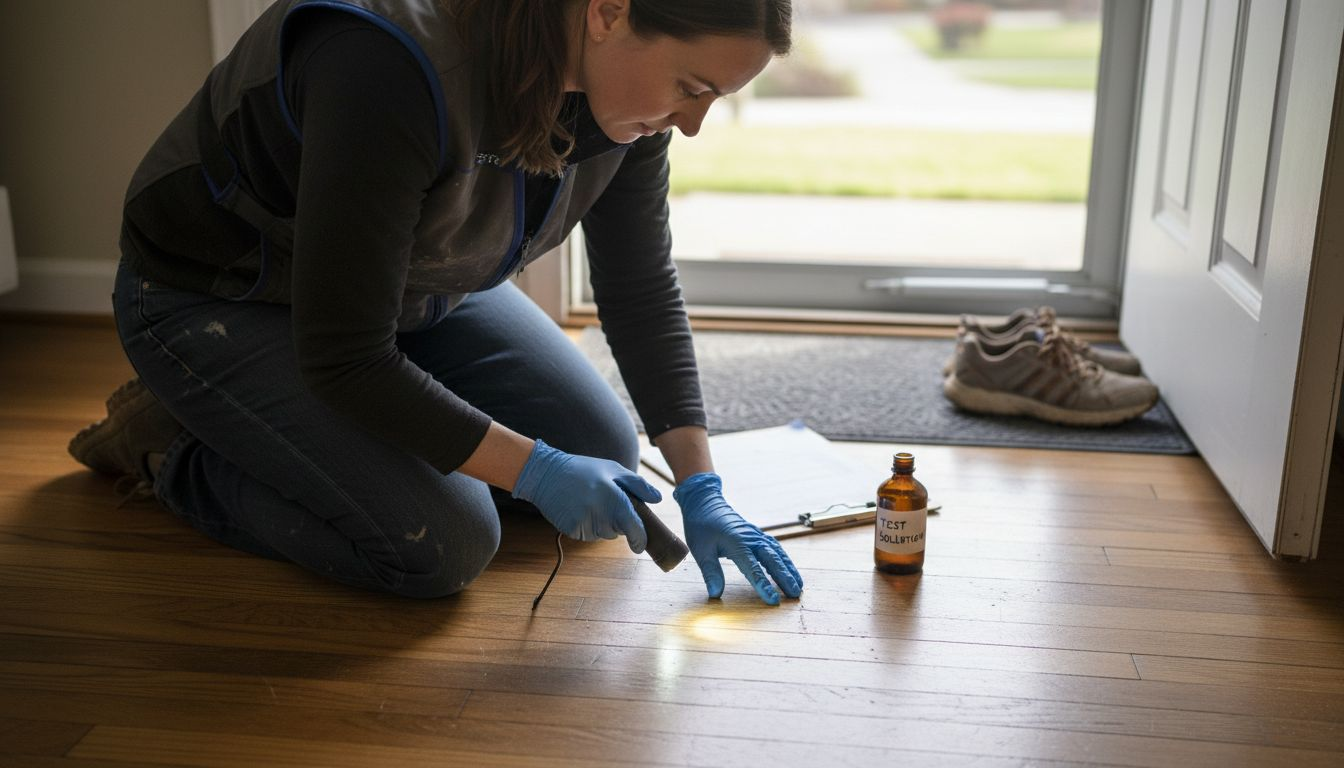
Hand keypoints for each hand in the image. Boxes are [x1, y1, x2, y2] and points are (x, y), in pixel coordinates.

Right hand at [512, 440, 660, 552]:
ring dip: (602, 523)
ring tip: (590, 501)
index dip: (640, 539)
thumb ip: (638, 485)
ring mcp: (585, 524)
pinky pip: (587, 534)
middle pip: (618, 532)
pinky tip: (579, 508)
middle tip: (606, 502)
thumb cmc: (584, 470)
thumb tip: (658, 499)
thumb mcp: (613, 469)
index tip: (642, 544)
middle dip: (617, 522)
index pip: (634, 529)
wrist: (546, 474)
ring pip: (603, 534)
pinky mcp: (572, 530)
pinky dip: (587, 525)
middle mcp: (600, 514)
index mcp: (614, 499)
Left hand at [673, 472, 803, 604]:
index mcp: (736, 543)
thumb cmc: (701, 526)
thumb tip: (715, 595)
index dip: (764, 586)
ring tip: (798, 586)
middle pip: (772, 560)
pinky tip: (789, 570)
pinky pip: (775, 548)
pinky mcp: (758, 535)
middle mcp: (751, 538)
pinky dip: (784, 560)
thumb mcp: (701, 550)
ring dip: (789, 569)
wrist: (704, 502)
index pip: (753, 568)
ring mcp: (756, 535)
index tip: (774, 601)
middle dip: (785, 578)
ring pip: (778, 554)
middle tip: (795, 595)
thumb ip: (711, 573)